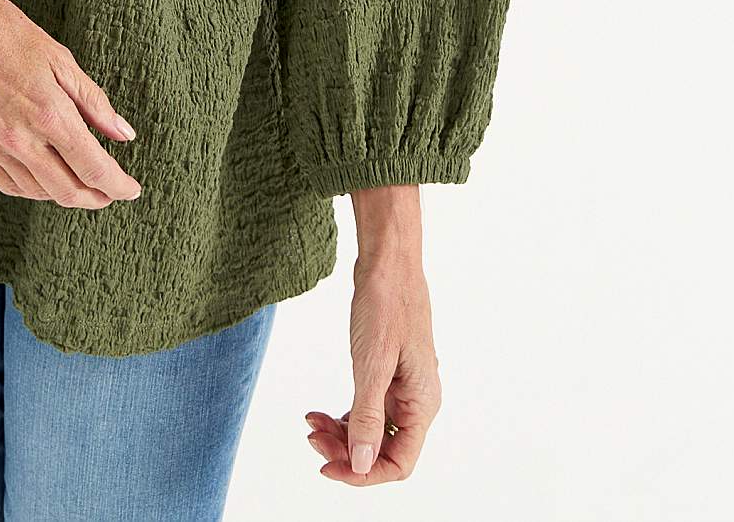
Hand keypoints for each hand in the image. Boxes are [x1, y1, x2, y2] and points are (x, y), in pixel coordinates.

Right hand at [0, 0, 142, 207]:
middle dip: (97, 197)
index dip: (118, 185)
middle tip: (112, 191)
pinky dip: (33, 189)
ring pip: (38, 192)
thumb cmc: (4, 30)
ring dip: (65, 195)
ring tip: (82, 183)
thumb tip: (124, 134)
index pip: (94, 168)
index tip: (132, 189)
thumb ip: (93, 102)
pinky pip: (7, 184)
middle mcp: (19, 140)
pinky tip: (44, 179)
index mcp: (48, 114)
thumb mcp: (59, 58)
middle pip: (68, 190)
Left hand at [304, 251, 441, 484]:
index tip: (328, 467)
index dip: (364, 473)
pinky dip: (345, 414)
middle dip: (346, 452)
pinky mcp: (388, 372)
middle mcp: (417, 399)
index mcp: (423, 402)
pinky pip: (368, 407)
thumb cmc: (387, 304)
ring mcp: (403, 386)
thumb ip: (367, 417)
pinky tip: (322, 412)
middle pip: (384, 449)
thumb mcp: (373, 363)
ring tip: (311, 423)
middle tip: (312, 438)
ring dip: (342, 434)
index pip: (399, 463)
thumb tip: (361, 465)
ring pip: (373, 429)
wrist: (388, 260)